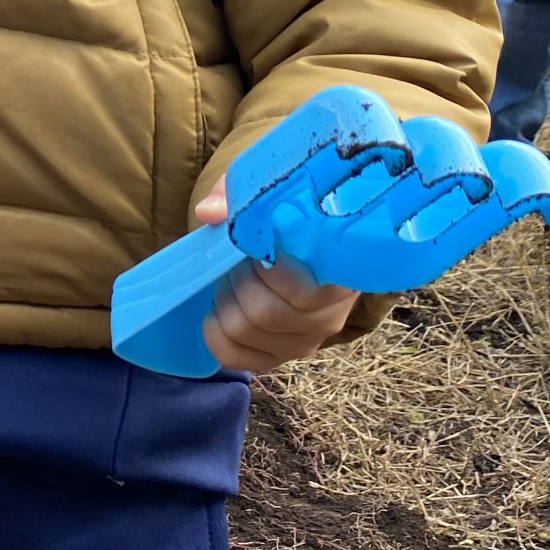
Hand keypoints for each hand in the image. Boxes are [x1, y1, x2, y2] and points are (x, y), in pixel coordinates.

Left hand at [190, 180, 362, 372]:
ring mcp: (306, 341)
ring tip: (233, 278)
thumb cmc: (289, 215)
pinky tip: (221, 308)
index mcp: (340, 276)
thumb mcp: (268, 192)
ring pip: (246, 331)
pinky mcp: (282, 356)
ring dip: (225, 301)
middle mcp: (329, 317)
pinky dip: (217, 332)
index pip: (303, 290)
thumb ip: (240, 196)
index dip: (269, 266)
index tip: (258, 243)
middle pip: (264, 312)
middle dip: (236, 280)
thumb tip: (209, 213)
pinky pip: (236, 357)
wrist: (307, 241)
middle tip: (237, 258)